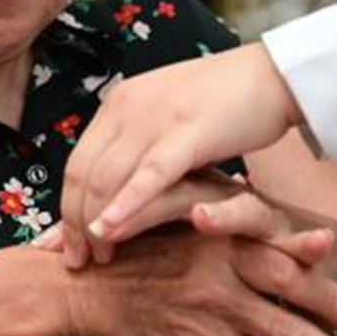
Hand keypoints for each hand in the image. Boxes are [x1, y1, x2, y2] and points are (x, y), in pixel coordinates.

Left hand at [58, 44, 300, 266]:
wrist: (272, 75)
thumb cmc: (224, 104)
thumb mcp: (167, 121)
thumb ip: (138, 146)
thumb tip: (112, 184)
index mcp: (119, 103)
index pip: (77, 161)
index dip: (66, 206)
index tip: (64, 243)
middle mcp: (127, 106)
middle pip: (82, 173)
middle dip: (73, 222)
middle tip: (77, 260)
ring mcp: (155, 118)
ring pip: (106, 176)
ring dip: (94, 221)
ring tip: (95, 257)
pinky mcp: (187, 133)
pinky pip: (148, 175)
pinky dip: (123, 204)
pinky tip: (107, 228)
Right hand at [59, 220, 336, 335]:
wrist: (69, 284)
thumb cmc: (128, 247)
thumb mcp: (181, 222)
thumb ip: (234, 225)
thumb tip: (291, 228)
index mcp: (221, 253)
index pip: (287, 275)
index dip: (331, 296)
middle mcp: (217, 293)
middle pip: (288, 331)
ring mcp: (197, 333)